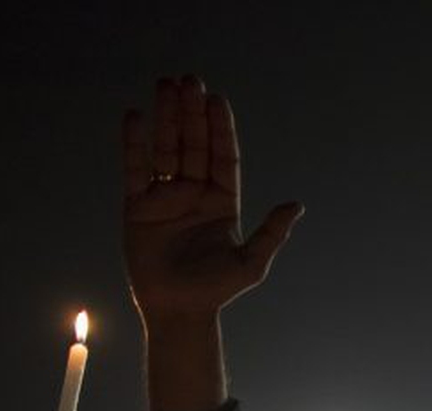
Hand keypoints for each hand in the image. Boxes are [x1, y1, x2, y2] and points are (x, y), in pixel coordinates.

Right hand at [124, 76, 302, 324]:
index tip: (216, 99)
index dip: (220, 128)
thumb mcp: (251, 262)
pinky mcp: (137, 205)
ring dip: (165, 118)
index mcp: (223, 201)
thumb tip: (297, 205)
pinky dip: (134, 144)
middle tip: (189, 79)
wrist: (179, 310)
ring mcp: (166, 197)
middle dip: (191, 113)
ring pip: (166, 148)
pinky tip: (136, 117)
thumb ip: (272, 233)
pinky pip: (135, 168)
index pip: (223, 156)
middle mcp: (195, 193)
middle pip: (194, 144)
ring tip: (164, 84)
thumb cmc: (217, 290)